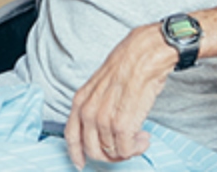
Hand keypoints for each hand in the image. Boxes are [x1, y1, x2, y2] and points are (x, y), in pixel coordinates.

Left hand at [64, 25, 175, 168]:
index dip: (76, 154)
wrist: (145, 55)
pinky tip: (144, 137)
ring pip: (112, 152)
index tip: (81, 164)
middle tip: (124, 148)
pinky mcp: (122, 125)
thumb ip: (95, 105)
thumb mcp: (100, 84)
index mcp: (80, 100)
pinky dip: (137, 148)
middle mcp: (88, 112)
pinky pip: (126, 150)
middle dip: (110, 155)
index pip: (71, 136)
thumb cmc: (128, 65)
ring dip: (128, 149)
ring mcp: (103, 120)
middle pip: (92, 150)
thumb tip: (100, 128)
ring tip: (139, 136)